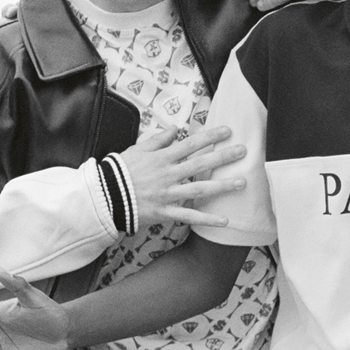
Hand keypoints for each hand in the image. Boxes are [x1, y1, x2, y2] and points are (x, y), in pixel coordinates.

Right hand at [117, 124, 246, 227]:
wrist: (105, 197)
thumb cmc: (120, 171)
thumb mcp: (137, 150)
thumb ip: (157, 140)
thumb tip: (174, 129)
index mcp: (162, 158)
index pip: (190, 144)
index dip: (210, 137)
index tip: (228, 131)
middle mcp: (168, 175)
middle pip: (200, 164)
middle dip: (223, 157)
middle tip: (244, 152)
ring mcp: (168, 194)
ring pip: (200, 189)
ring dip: (222, 186)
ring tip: (242, 183)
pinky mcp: (165, 212)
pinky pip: (190, 216)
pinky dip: (208, 219)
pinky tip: (226, 220)